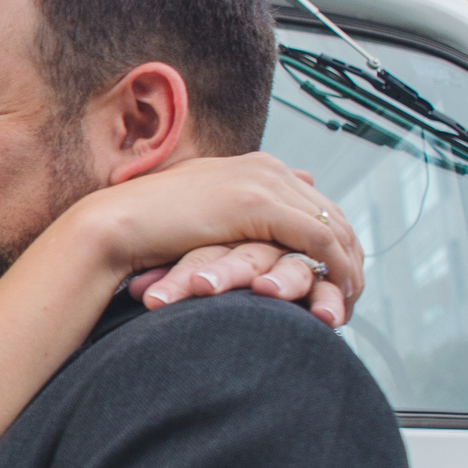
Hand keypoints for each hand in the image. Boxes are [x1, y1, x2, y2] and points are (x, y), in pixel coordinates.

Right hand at [72, 156, 361, 316]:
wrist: (114, 226)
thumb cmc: (146, 231)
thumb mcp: (201, 218)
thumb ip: (236, 213)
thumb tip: (261, 222)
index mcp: (254, 166)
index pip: (314, 202)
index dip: (332, 240)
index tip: (338, 275)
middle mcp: (265, 167)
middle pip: (331, 212)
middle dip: (349, 255)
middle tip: (353, 294)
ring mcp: (263, 181)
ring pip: (331, 225)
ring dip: (348, 266)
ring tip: (349, 301)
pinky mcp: (259, 203)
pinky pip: (316, 238)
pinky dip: (334, 267)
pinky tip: (338, 292)